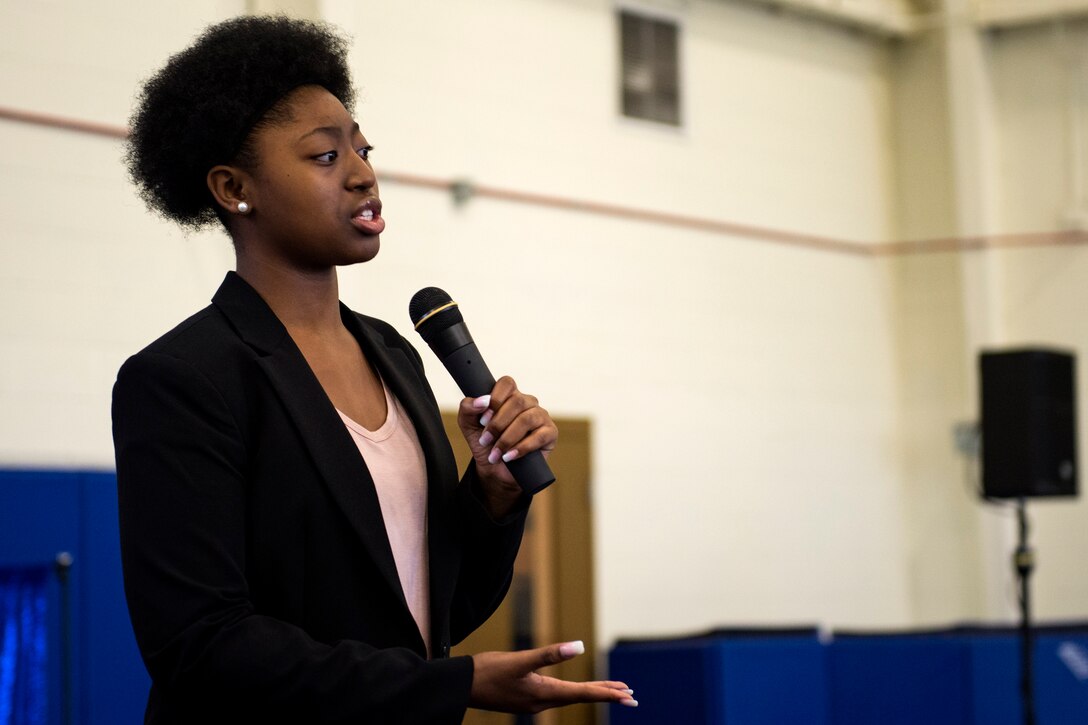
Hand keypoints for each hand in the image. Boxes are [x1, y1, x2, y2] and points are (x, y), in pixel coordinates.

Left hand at [457, 376, 556, 515]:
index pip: (507, 383)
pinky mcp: (550, 433)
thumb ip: (468, 408)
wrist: (495, 470)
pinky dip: (521, 448)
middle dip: (497, 423)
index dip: (495, 399)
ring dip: (507, 438)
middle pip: (517, 401)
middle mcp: (528, 403)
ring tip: (495, 453)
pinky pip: (539, 436)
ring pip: (526, 419)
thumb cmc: (485, 444)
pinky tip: (508, 457)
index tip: (482, 419)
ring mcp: (541, 416)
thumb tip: (483, 401)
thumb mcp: (469, 425)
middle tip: (485, 440)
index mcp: (509, 396)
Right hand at [470, 641, 637, 712]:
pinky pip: (559, 695)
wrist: (461, 686)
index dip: (607, 692)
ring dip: (592, 692)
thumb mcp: (520, 659)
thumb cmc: (488, 671)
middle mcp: (542, 702)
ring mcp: (534, 702)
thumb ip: (550, 654)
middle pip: (581, 697)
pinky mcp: (526, 698)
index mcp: (544, 693)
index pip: (583, 693)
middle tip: (632, 696)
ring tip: (612, 690)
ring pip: (571, 696)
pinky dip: (575, 692)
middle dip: (607, 694)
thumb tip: (580, 646)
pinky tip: (574, 689)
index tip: (628, 694)